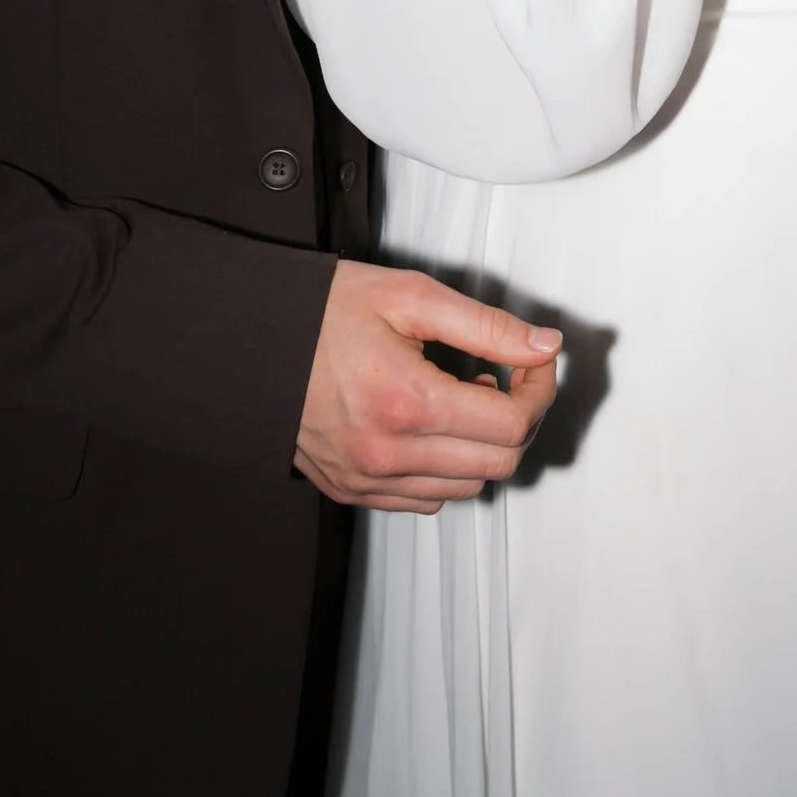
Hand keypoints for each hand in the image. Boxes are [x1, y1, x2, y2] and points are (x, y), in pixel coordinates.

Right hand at [296, 262, 562, 514]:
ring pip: (467, 486)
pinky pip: (426, 499)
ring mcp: (367, 479)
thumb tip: (544, 345)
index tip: (532, 363)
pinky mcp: (351, 490)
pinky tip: (431, 426)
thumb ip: (487, 327)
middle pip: (499, 463)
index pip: (513, 424)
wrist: (251, 341)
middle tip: (504, 377)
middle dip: (519, 418)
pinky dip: (446, 469)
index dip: (539, 390)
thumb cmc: (325, 312)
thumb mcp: (412, 297)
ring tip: (460, 397)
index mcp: (407, 403)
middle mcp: (387, 454)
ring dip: (483, 446)